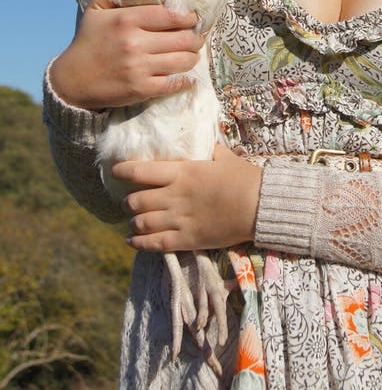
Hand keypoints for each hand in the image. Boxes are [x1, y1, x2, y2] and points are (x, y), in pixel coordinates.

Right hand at [50, 0, 203, 109]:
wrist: (72, 81)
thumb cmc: (87, 42)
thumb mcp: (94, 12)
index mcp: (126, 20)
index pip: (171, 15)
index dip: (189, 17)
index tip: (193, 18)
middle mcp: (135, 43)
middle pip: (183, 38)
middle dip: (195, 38)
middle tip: (196, 37)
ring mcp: (139, 68)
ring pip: (183, 60)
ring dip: (192, 57)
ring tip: (192, 53)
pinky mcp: (141, 89)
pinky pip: (174, 84)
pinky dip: (186, 81)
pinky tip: (189, 77)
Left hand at [114, 145, 262, 250]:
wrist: (258, 205)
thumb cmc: (243, 177)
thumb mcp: (224, 157)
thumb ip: (209, 152)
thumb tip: (205, 145)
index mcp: (182, 172)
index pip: (141, 171)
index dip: (123, 171)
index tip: (115, 171)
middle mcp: (175, 196)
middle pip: (137, 200)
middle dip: (129, 201)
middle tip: (130, 201)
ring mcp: (179, 219)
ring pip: (142, 222)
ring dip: (134, 221)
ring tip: (133, 221)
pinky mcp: (187, 239)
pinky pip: (155, 244)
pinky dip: (139, 243)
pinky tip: (132, 241)